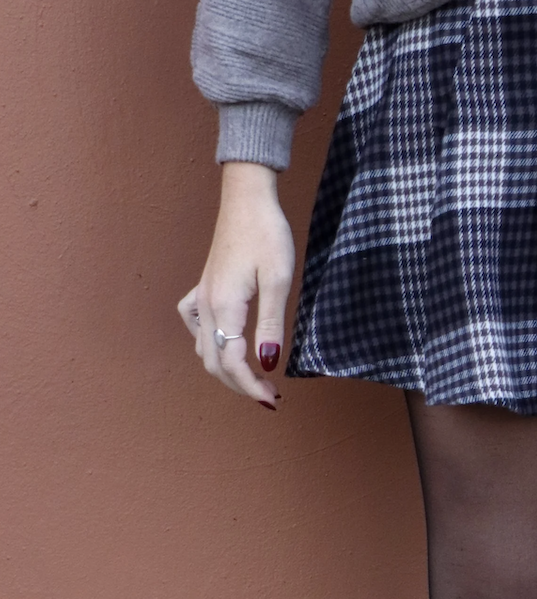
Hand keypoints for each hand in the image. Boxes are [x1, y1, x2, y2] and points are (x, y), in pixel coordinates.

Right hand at [177, 163, 294, 409]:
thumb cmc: (267, 234)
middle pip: (214, 362)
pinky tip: (226, 339)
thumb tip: (267, 363)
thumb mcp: (279, 280)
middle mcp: (205, 306)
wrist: (247, 199)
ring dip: (225, 368)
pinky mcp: (203, 287)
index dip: (251, 387)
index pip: (232, 363)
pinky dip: (207, 341)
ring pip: (203, 348)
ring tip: (254, 375)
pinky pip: (195, 324)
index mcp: (224, 307)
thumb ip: (271, 325)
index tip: (272, 399)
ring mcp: (200, 296)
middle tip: (269, 394)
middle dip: (240, 384)